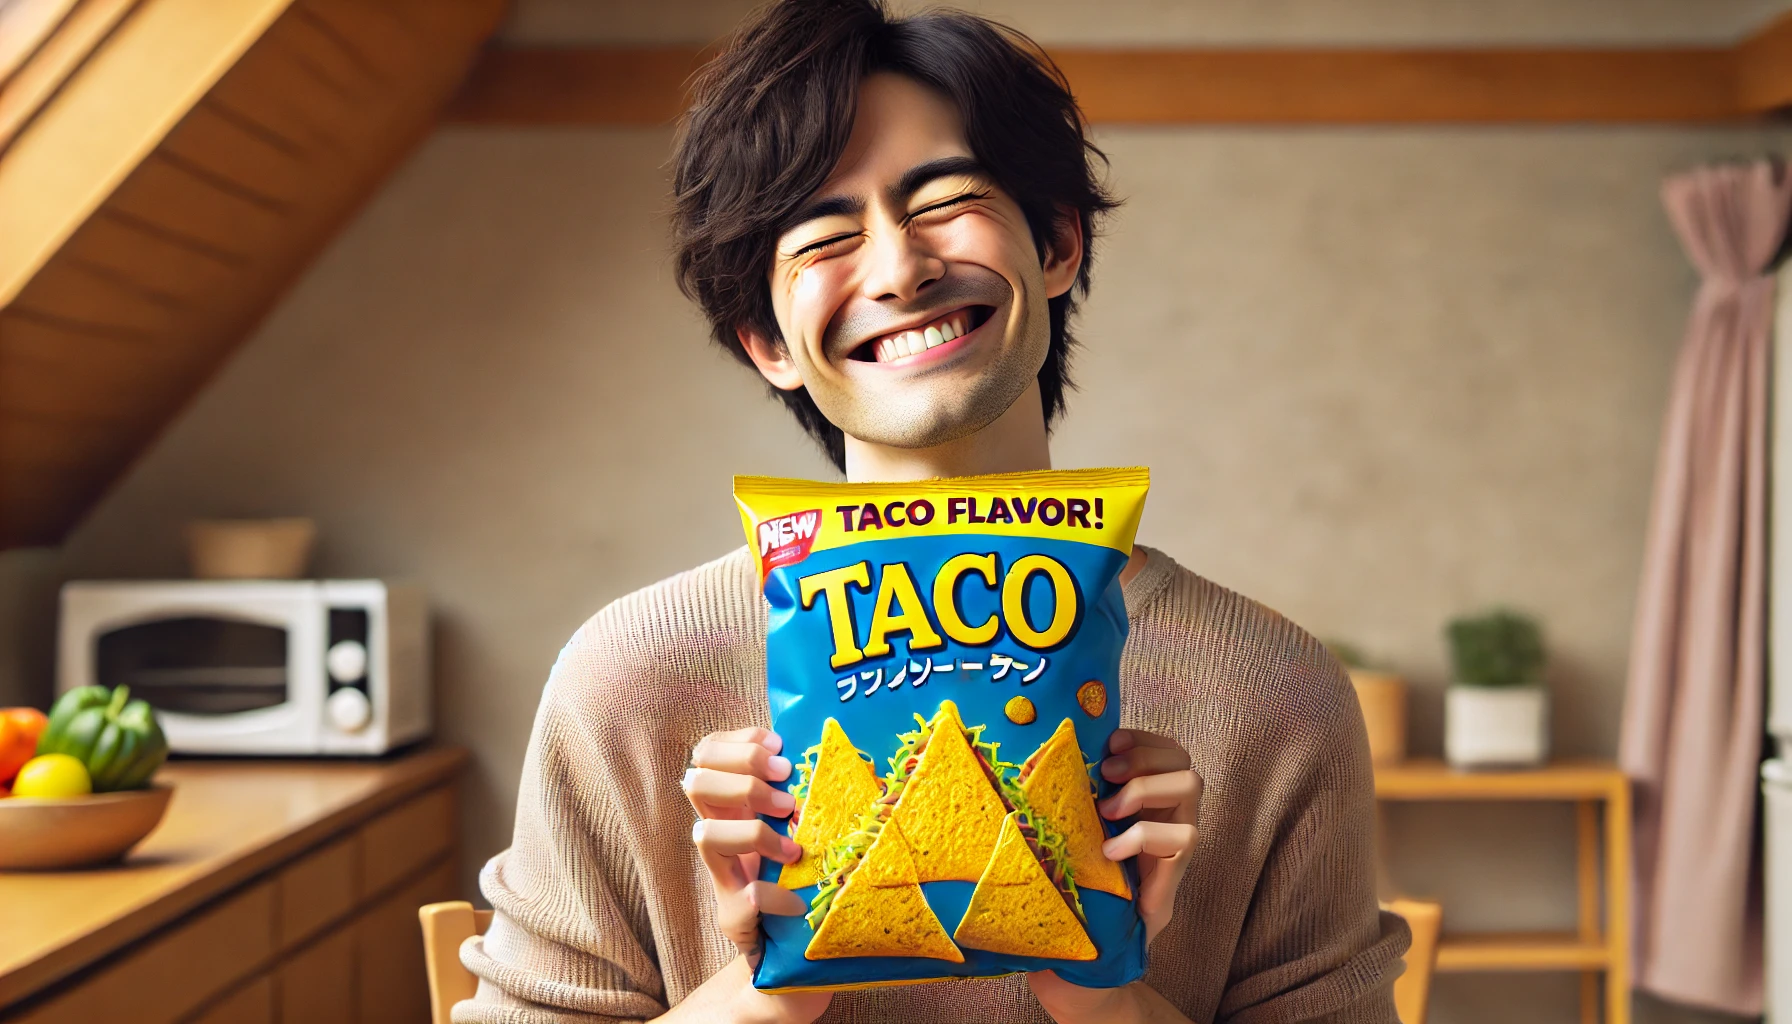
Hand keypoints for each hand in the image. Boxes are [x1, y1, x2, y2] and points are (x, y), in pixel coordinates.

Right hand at [679, 726, 831, 1023]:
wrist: (793, 960)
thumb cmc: (807, 882)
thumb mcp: (804, 829)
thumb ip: (805, 795)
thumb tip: (839, 746)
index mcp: (734, 806)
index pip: (706, 754)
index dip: (736, 742)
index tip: (778, 744)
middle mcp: (720, 837)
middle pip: (695, 782)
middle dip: (744, 776)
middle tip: (788, 794)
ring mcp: (723, 879)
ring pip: (704, 834)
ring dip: (754, 832)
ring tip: (793, 848)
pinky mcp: (734, 920)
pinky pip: (744, 898)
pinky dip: (775, 897)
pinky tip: (799, 902)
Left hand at [1095, 729, 1201, 941]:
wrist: (1102, 929)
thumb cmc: (1091, 870)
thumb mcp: (1089, 824)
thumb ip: (1089, 793)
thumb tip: (1061, 754)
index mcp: (1154, 795)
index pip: (1167, 750)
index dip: (1143, 739)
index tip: (1111, 742)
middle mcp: (1173, 810)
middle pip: (1183, 760)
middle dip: (1143, 757)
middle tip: (1107, 774)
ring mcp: (1181, 836)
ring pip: (1191, 785)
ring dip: (1144, 788)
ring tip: (1108, 811)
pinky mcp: (1180, 866)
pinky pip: (1183, 836)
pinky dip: (1142, 836)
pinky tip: (1112, 850)